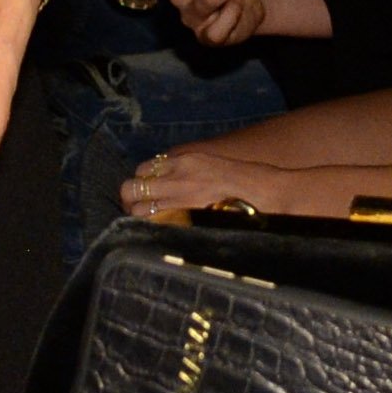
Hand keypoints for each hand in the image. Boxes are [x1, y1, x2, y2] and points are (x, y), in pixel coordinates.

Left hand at [117, 142, 326, 217]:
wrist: (261, 192)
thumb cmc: (243, 181)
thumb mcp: (211, 167)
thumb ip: (190, 174)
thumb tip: (173, 187)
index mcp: (184, 159)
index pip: (144, 168)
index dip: (141, 183)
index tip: (145, 194)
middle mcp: (175, 174)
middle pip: (132, 187)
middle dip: (131, 200)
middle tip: (137, 211)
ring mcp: (177, 195)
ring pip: (138, 207)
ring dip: (138, 216)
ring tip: (147, 225)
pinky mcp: (183, 213)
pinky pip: (155, 221)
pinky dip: (150, 227)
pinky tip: (156, 233)